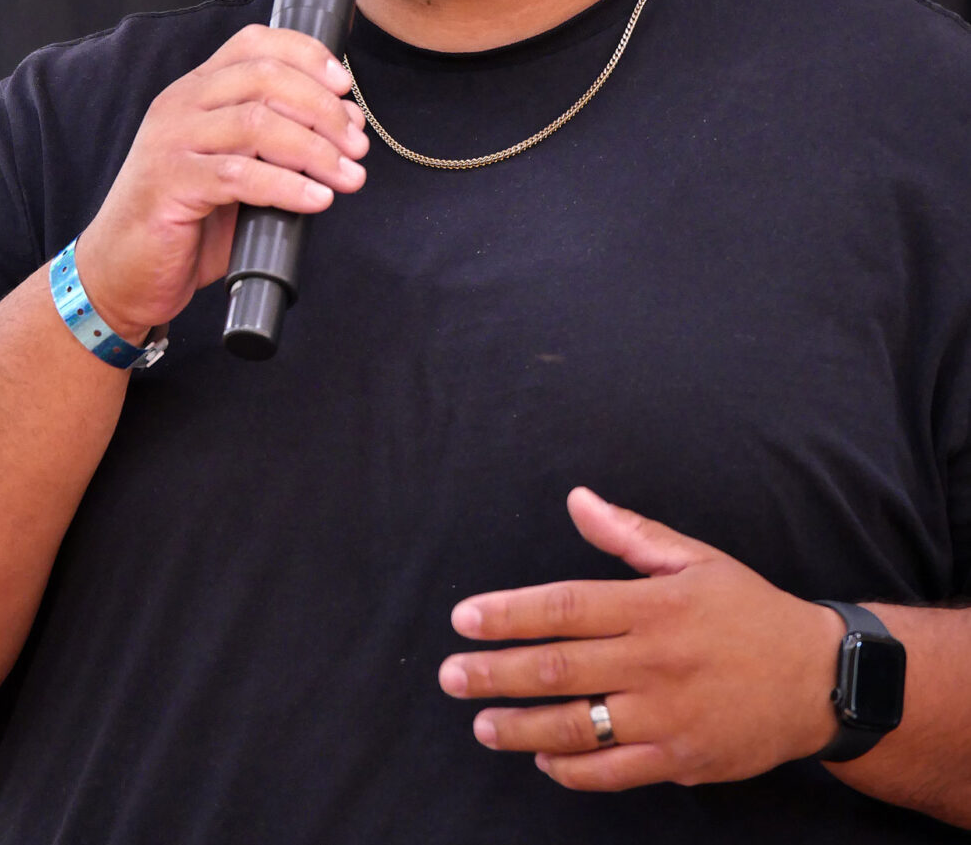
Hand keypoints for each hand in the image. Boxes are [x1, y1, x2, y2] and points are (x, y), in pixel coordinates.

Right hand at [74, 25, 367, 339]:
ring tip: (348, 176)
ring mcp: (171, 142)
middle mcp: (180, 105)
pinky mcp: (169, 184)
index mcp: (197, 91)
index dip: (307, 56)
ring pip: (257, 123)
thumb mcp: (237, 169)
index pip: (254, 44)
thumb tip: (345, 130)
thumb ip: (279, 145)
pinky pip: (239, 175)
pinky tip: (317, 200)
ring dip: (315, 149)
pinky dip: (287, 186)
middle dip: (323, 109)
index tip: (345, 86)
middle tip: (357, 144)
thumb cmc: (185, 221)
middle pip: (264, 79)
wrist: (122, 271)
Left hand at [438, 487, 841, 790]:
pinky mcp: (681, 760)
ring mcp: (667, 715)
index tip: (464, 619)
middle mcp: (655, 661)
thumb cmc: (749, 610)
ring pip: (577, 726)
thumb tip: (577, 499)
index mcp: (654, 605)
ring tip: (481, 723)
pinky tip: (542, 757)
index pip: (565, 607)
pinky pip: (612, 771)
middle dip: (496, 672)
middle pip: (559, 669)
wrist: (819, 678)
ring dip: (520, 727)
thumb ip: (629, 534)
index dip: (509, 613)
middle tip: (451, 675)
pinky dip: (571, 768)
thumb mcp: (695, 558)